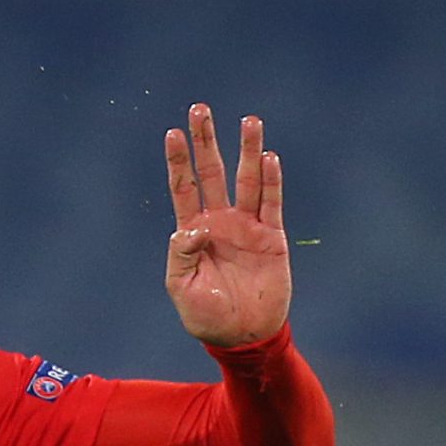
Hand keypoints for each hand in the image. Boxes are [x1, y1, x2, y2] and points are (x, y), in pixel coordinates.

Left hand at [163, 105, 290, 347]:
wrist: (243, 337)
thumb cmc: (207, 317)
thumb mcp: (182, 288)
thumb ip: (181, 255)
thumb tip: (190, 227)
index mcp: (195, 232)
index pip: (185, 187)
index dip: (179, 161)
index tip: (173, 133)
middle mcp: (221, 221)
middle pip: (213, 172)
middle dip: (207, 141)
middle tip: (200, 109)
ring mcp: (247, 227)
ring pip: (247, 179)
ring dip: (247, 150)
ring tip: (249, 121)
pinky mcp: (272, 237)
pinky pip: (272, 203)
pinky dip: (272, 181)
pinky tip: (269, 158)